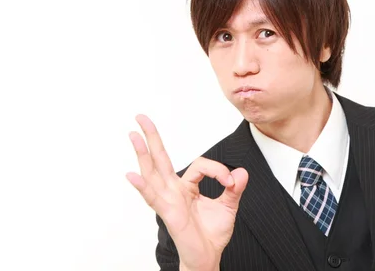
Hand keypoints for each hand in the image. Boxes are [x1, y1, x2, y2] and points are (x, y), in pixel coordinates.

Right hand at [126, 114, 248, 270]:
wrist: (208, 258)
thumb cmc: (212, 234)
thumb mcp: (228, 206)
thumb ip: (234, 188)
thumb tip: (241, 172)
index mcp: (186, 186)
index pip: (199, 165)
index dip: (218, 170)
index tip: (232, 182)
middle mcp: (173, 190)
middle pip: (160, 159)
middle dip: (152, 138)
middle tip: (140, 117)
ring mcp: (168, 201)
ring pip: (153, 173)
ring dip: (143, 154)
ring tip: (133, 135)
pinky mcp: (169, 213)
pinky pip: (154, 198)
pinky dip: (143, 187)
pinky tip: (132, 175)